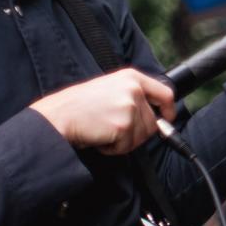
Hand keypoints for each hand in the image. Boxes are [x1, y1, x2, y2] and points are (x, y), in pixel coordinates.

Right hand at [31, 68, 175, 155]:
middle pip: (153, 122)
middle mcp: (134, 89)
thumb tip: (157, 115)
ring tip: (103, 129)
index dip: (168, 110)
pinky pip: (128, 147)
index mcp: (132, 77)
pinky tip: (99, 136)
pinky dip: (113, 148)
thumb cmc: (78, 105)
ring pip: (142, 137)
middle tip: (112, 127)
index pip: (165, 93)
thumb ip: (133, 96)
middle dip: (136, 132)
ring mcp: (129, 107)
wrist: (57, 116)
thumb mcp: (109, 89)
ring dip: (123, 141)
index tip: (166, 118)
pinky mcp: (123, 126)